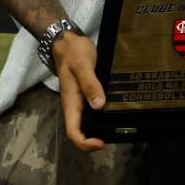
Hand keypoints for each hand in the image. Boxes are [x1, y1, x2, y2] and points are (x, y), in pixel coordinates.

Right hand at [51, 32, 105, 152]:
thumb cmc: (74, 52)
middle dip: (94, 141)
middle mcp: (74, 105)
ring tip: (116, 128)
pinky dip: (101, 117)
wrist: (68, 41)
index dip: (85, 143)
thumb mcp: (83, 65)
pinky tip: (114, 113)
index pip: (73, 132)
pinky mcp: (86, 95)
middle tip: (113, 137)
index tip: (101, 143)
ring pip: (86, 123)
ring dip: (98, 130)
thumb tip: (99, 105)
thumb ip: (90, 84)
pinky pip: (92, 111)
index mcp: (70, 102)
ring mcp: (80, 101)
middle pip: (80, 132)